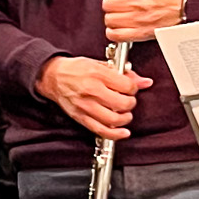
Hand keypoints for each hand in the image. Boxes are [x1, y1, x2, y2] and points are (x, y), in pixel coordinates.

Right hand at [35, 55, 151, 141]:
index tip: (130, 88)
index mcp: (97, 74)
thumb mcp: (100, 64)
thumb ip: (123, 73)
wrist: (53, 77)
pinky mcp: (81, 117)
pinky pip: (102, 130)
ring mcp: (86, 106)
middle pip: (123, 103)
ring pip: (115, 119)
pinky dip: (116, 134)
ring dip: (125, 118)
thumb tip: (144, 82)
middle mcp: (91, 90)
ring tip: (124, 113)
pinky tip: (123, 132)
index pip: (127, 86)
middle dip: (130, 102)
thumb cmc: (76, 69)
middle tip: (127, 99)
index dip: (133, 88)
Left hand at [93, 0, 185, 44]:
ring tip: (121, 15)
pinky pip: (115, 35)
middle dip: (112, 3)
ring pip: (109, 19)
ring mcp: (136, 19)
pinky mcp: (138, 33)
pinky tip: (119, 27)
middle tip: (119, 3)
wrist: (180, 7)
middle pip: (107, 4)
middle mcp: (136, 2)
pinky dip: (113, 32)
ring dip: (113, 17)